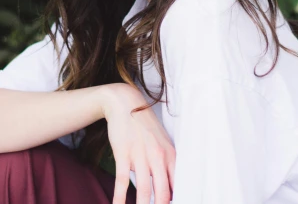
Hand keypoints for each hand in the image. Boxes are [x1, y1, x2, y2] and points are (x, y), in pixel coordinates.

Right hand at [101, 83, 175, 203]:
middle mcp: (158, 156)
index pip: (178, 185)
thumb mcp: (162, 143)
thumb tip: (170, 190)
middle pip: (163, 192)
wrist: (126, 104)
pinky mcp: (124, 153)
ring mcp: (141, 155)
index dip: (175, 201)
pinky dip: (120, 197)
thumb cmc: (145, 126)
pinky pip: (122, 181)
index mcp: (171, 155)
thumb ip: (167, 164)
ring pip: (144, 189)